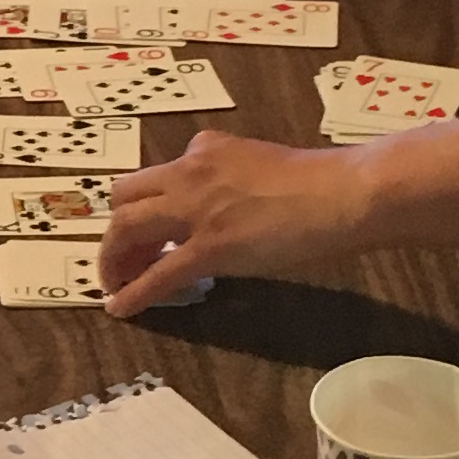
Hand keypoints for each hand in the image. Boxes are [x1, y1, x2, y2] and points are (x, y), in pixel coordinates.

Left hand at [97, 128, 374, 318]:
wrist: (343, 193)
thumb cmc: (320, 182)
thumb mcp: (260, 163)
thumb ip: (232, 179)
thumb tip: (225, 207)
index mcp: (206, 150)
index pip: (158, 176)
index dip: (147, 207)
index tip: (150, 232)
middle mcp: (190, 173)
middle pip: (125, 196)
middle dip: (118, 229)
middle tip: (126, 259)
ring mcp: (196, 210)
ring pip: (127, 227)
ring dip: (115, 257)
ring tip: (116, 283)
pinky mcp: (210, 247)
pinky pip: (158, 274)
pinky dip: (133, 293)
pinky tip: (120, 308)